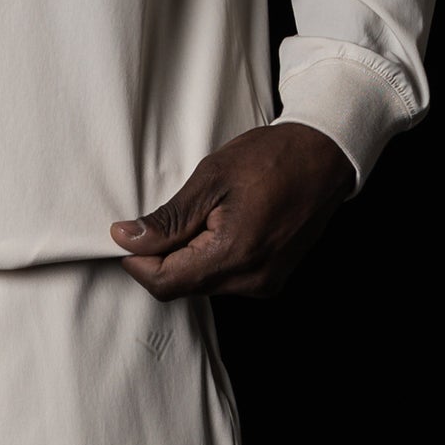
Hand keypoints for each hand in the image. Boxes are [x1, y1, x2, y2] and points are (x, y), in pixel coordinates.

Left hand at [108, 122, 355, 300]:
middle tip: (154, 218)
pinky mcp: (271, 278)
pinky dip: (206, 256)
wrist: (321, 158)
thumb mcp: (210, 178)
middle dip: (158, 257)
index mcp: (234, 257)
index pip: (166, 282)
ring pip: (202, 283)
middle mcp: (251, 281)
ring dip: (183, 255)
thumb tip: (127, 238)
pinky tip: (211, 224)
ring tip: (192, 213)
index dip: (137, 261)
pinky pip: (224, 277)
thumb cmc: (269, 159)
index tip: (123, 234)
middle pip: (182, 286)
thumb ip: (168, 218)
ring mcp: (264, 283)